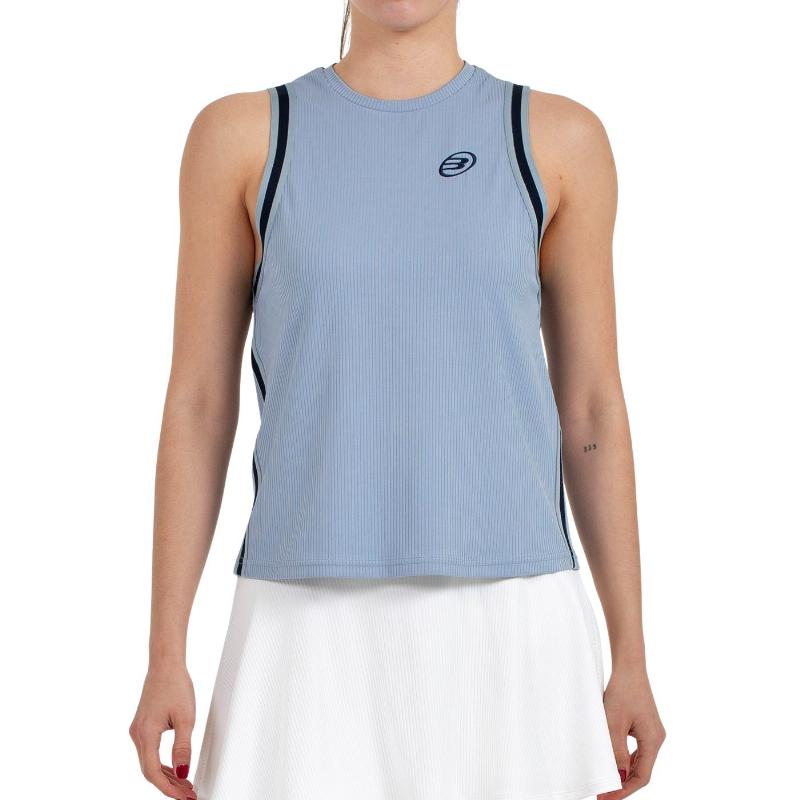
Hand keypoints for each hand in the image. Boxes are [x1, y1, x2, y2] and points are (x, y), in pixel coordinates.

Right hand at [129, 664, 196, 799]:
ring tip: (185, 785)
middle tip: (188, 794)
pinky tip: (174, 768)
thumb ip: (183, 747)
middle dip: (169, 785)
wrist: (165, 664)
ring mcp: (138, 730)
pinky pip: (150, 752)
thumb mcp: (186, 718)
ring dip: (166, 775)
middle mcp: (137, 735)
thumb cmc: (175, 685)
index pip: (153, 773)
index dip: (168, 789)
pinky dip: (162, 763)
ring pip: (149, 762)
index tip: (184, 797)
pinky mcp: (143, 726)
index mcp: (146, 734)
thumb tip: (183, 772)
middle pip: (150, 770)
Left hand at [598, 667, 665, 798]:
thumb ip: (617, 751)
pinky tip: (615, 762)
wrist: (628, 666)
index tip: (607, 798)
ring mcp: (651, 732)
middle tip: (604, 794)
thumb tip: (619, 778)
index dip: (624, 789)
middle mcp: (656, 738)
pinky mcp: (644, 725)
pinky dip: (626, 759)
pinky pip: (637, 749)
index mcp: (653, 740)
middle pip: (642, 771)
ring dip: (624, 772)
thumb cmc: (622, 690)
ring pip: (639, 761)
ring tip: (607, 781)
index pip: (642, 776)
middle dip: (624, 784)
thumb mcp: (614, 722)